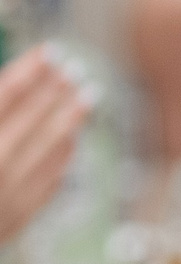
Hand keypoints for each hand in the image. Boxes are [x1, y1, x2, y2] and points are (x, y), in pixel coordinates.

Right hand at [0, 47, 89, 243]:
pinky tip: (73, 136)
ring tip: (89, 94)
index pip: (6, 93)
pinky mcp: (21, 213)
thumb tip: (10, 87)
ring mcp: (10, 189)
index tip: (51, 50)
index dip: (30, 69)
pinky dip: (65, 152)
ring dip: (73, 117)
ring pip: (52, 145)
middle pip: (35, 116)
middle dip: (58, 88)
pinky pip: (53, 176)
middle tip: (77, 66)